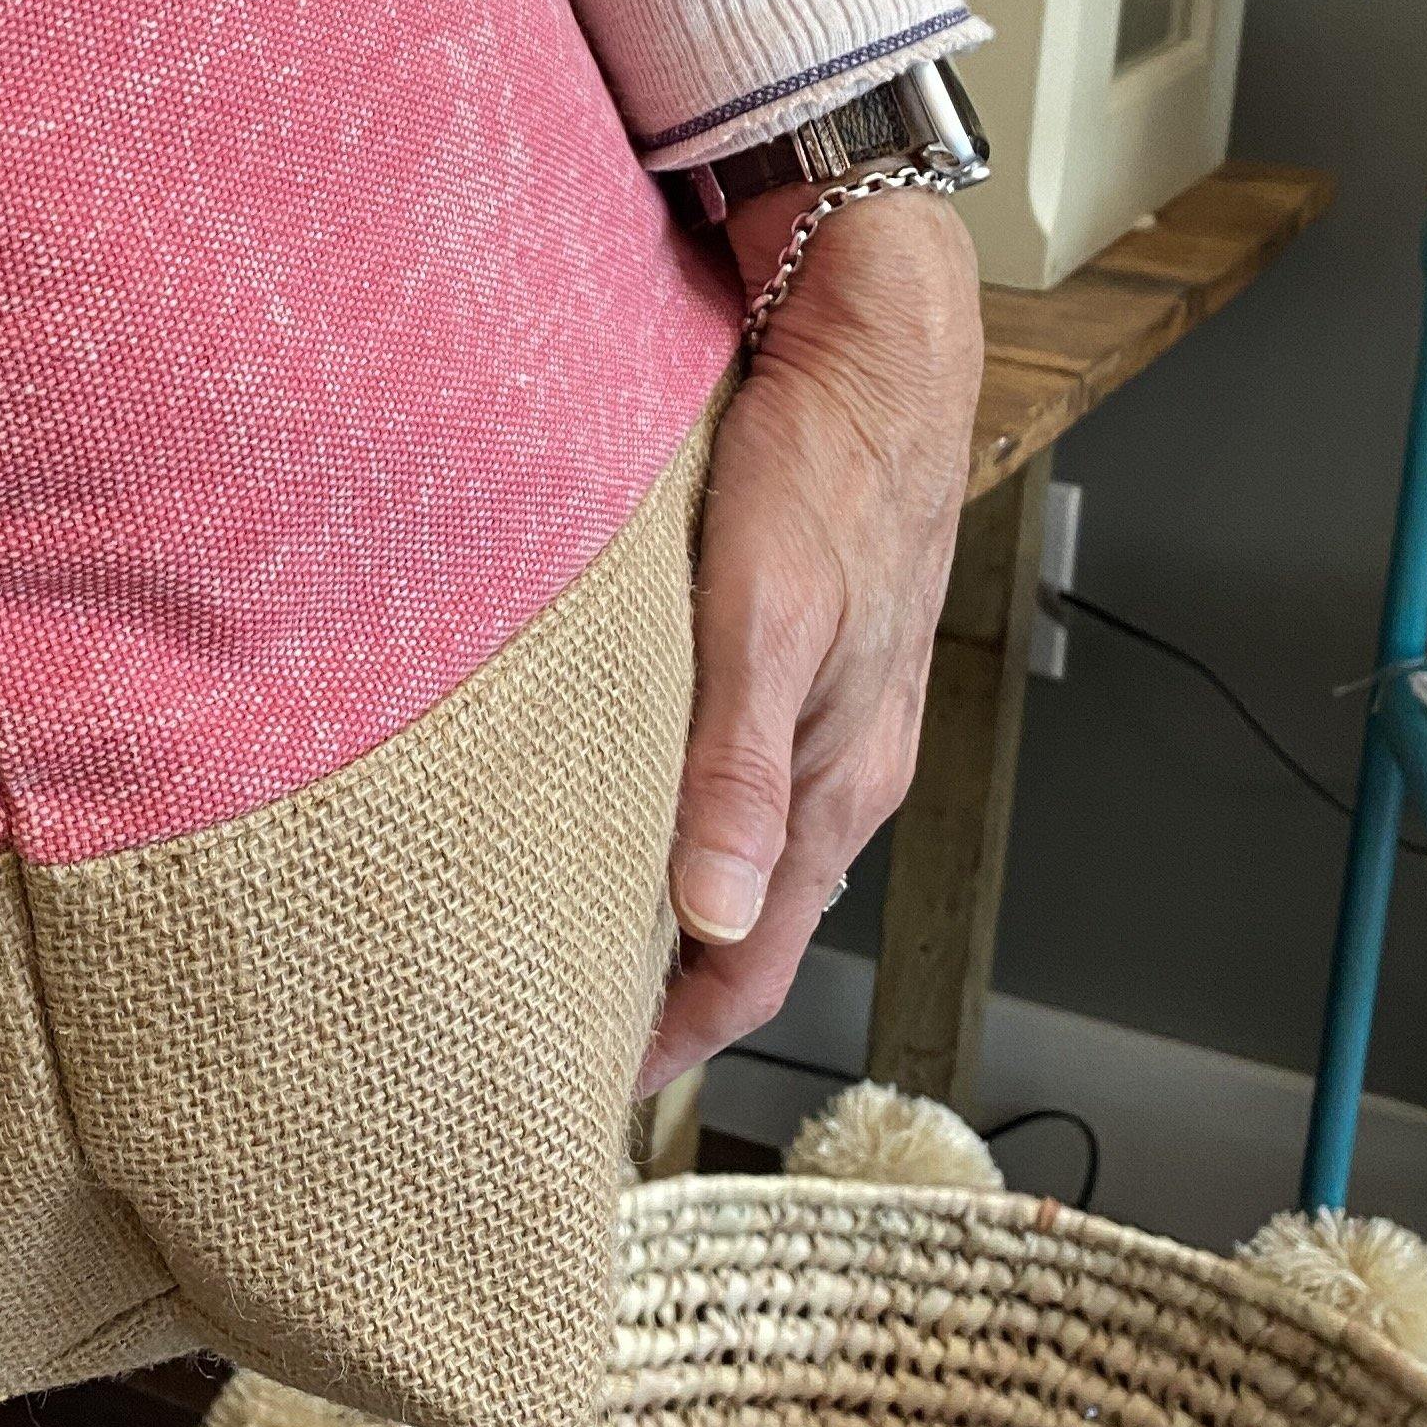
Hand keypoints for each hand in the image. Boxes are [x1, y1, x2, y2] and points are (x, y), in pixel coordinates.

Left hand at [637, 183, 981, 1097]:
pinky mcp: (787, 642)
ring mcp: (815, 703)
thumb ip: (737, 766)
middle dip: (662, 980)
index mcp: (836, 780)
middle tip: (552, 1016)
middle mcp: (832, 759)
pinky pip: (730, 759)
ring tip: (566, 920)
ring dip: (664, 892)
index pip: (753, 959)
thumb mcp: (768, 617)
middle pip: (743, 913)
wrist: (874, 338)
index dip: (678, 1034)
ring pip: (736, 838)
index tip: (593, 1088)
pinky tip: (611, 785)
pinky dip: (674, 805)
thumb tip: (708, 916)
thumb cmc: (828, 464)